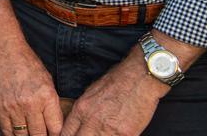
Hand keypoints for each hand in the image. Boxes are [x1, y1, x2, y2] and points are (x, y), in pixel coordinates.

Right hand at [0, 0, 63, 135]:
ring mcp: (14, 107)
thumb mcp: (48, 82)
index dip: (56, 135)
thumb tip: (54, 126)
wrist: (4, 52)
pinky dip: (13, 135)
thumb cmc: (28, 65)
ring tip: (30, 133)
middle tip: (42, 134)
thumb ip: (51, 105)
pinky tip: (17, 133)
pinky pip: (7, 130)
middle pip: (39, 134)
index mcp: (47, 97)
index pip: (56, 129)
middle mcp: (31, 104)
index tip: (53, 134)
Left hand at [62, 29, 201, 135]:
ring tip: (101, 135)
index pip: (66, 133)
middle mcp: (92, 120)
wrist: (140, 77)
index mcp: (81, 109)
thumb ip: (84, 110)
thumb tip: (80, 124)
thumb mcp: (91, 93)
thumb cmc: (117, 81)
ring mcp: (108, 129)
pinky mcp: (125, 134)